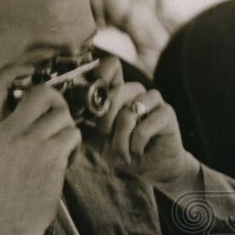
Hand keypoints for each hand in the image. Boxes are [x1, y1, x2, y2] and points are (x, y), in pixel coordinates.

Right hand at [0, 63, 81, 234]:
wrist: (13, 220)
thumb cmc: (11, 184)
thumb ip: (11, 123)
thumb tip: (41, 96)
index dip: (15, 67)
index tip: (32, 65)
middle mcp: (8, 130)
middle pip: (40, 91)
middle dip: (57, 98)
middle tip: (59, 115)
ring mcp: (29, 142)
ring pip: (63, 113)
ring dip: (69, 127)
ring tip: (61, 145)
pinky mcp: (51, 155)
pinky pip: (73, 133)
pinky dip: (74, 145)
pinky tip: (65, 159)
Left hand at [90, 56, 200, 198]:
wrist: (152, 168)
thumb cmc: (124, 150)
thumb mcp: (97, 138)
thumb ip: (84, 123)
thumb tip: (67, 115)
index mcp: (119, 91)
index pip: (112, 66)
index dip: (101, 75)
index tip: (93, 101)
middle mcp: (137, 91)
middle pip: (117, 91)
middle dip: (106, 121)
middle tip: (107, 138)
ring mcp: (153, 100)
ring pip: (129, 112)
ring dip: (121, 138)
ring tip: (122, 153)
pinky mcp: (167, 113)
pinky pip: (144, 127)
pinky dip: (136, 144)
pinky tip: (137, 152)